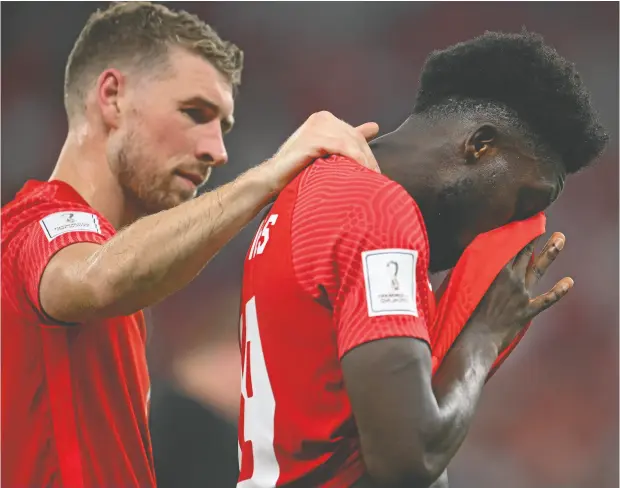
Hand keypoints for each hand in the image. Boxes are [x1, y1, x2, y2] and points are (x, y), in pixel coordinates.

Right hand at [260, 111, 379, 194]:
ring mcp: (316, 126)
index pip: (355, 134)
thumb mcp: (326, 152)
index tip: (375, 172)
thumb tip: (374, 127)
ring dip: (363, 161)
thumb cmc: (298, 169)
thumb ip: (348, 139)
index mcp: (325, 119)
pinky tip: (360, 171)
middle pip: (354, 138)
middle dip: (368, 158)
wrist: (274, 179)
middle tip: (376, 178)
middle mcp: (322, 119)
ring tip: (370, 178)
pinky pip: (341, 147)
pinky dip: (353, 159)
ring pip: (350, 142)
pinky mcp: (313, 138)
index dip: (367, 153)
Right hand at [467, 232, 573, 352]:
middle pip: (526, 253)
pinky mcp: (526, 311)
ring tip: (561, 237)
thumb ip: (465, 271)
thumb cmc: (462, 314)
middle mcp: (512, 279)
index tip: (524, 219)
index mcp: (496, 271)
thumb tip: (465, 258)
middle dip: (536, 236)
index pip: (510, 246)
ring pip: (539, 269)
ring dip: (551, 252)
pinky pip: (546, 299)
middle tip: (543, 222)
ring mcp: (521, 295)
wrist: (475, 340)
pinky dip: (559, 291)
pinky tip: (569, 281)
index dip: (518, 231)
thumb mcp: (461, 286)